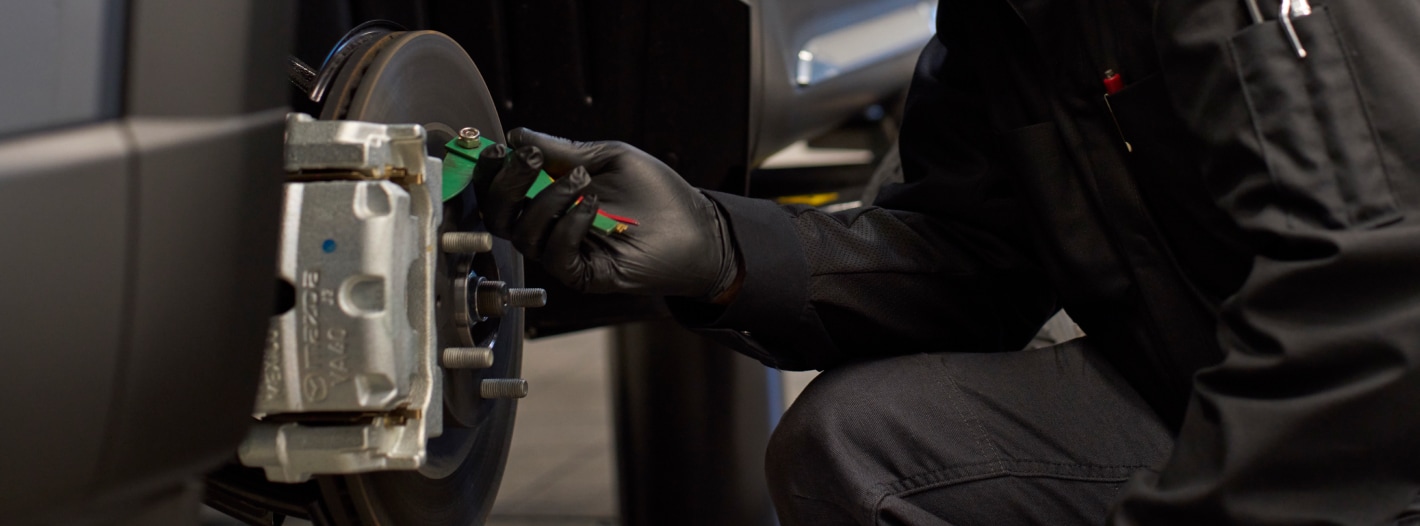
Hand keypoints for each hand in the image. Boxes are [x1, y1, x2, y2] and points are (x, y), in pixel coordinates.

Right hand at [471, 128, 738, 299]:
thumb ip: (563, 151)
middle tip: (533, 160)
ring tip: (583, 182)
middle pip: (499, 213)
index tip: (498, 149)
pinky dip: (568, 225)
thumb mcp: (607, 158)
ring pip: (524, 233)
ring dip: (547, 201)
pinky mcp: (581, 273)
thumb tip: (516, 136)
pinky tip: (592, 205)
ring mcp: (563, 251)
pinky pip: (555, 253)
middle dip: (508, 183)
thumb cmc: (656, 194)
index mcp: (548, 196)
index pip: (501, 187)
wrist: (695, 228)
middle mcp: (548, 225)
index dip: (491, 170)